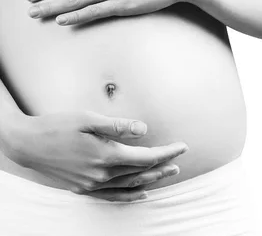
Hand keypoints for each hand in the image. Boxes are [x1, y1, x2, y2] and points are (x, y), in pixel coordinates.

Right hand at [5, 111, 188, 201]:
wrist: (27, 144)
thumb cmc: (57, 126)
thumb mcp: (88, 118)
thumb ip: (117, 125)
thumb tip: (144, 129)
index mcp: (106, 155)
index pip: (146, 157)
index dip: (167, 153)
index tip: (182, 147)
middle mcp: (101, 174)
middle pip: (141, 173)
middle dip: (163, 166)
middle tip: (179, 160)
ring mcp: (92, 184)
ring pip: (129, 185)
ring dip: (151, 180)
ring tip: (167, 173)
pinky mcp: (83, 188)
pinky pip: (112, 196)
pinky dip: (129, 195)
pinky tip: (140, 193)